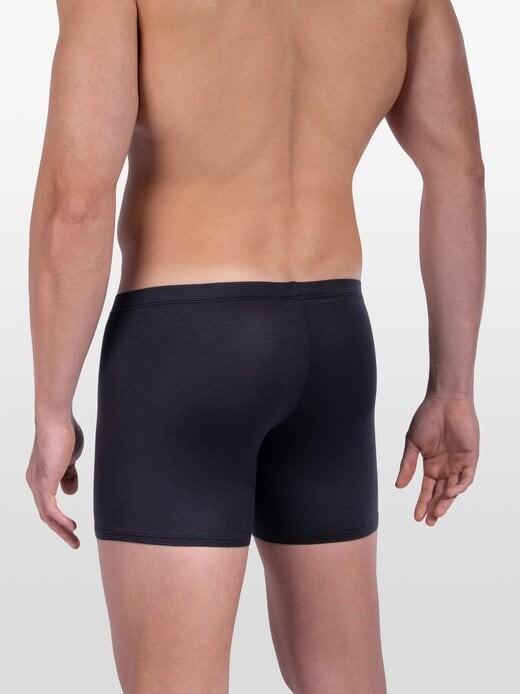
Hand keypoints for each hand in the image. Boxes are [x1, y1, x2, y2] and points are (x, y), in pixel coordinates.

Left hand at [26, 416, 83, 547]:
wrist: (56, 419)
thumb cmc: (64, 433)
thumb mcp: (70, 459)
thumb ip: (69, 476)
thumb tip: (70, 494)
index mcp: (40, 476)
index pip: (48, 503)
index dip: (60, 517)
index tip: (73, 526)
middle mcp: (35, 482)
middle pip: (46, 514)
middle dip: (60, 530)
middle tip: (74, 541)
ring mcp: (37, 484)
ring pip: (47, 515)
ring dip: (61, 530)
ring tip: (75, 541)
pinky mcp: (43, 483)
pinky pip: (50, 509)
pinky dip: (61, 521)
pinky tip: (72, 527)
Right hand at [395, 395, 478, 524]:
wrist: (445, 401)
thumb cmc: (427, 418)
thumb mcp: (413, 443)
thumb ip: (407, 465)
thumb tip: (399, 487)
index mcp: (431, 464)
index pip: (427, 489)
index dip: (422, 503)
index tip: (416, 517)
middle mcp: (445, 466)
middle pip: (441, 493)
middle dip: (435, 508)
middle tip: (428, 523)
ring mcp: (458, 463)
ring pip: (453, 489)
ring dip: (446, 502)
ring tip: (437, 514)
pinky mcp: (470, 458)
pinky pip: (466, 478)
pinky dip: (459, 487)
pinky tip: (449, 493)